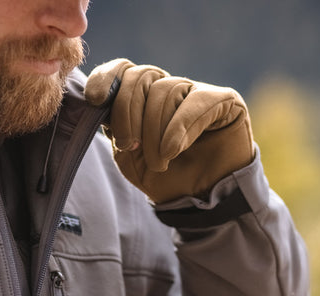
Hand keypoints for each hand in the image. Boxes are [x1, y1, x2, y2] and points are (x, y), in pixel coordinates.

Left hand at [85, 59, 254, 202]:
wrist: (198, 202)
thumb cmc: (163, 179)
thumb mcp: (128, 157)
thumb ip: (114, 127)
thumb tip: (98, 99)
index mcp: (141, 100)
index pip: (122, 71)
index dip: (106, 78)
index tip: (96, 100)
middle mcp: (167, 90)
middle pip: (140, 77)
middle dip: (127, 114)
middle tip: (130, 146)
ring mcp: (195, 92)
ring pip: (165, 91)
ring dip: (155, 134)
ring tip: (160, 162)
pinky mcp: (223, 100)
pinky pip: (194, 102)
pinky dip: (179, 128)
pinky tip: (174, 150)